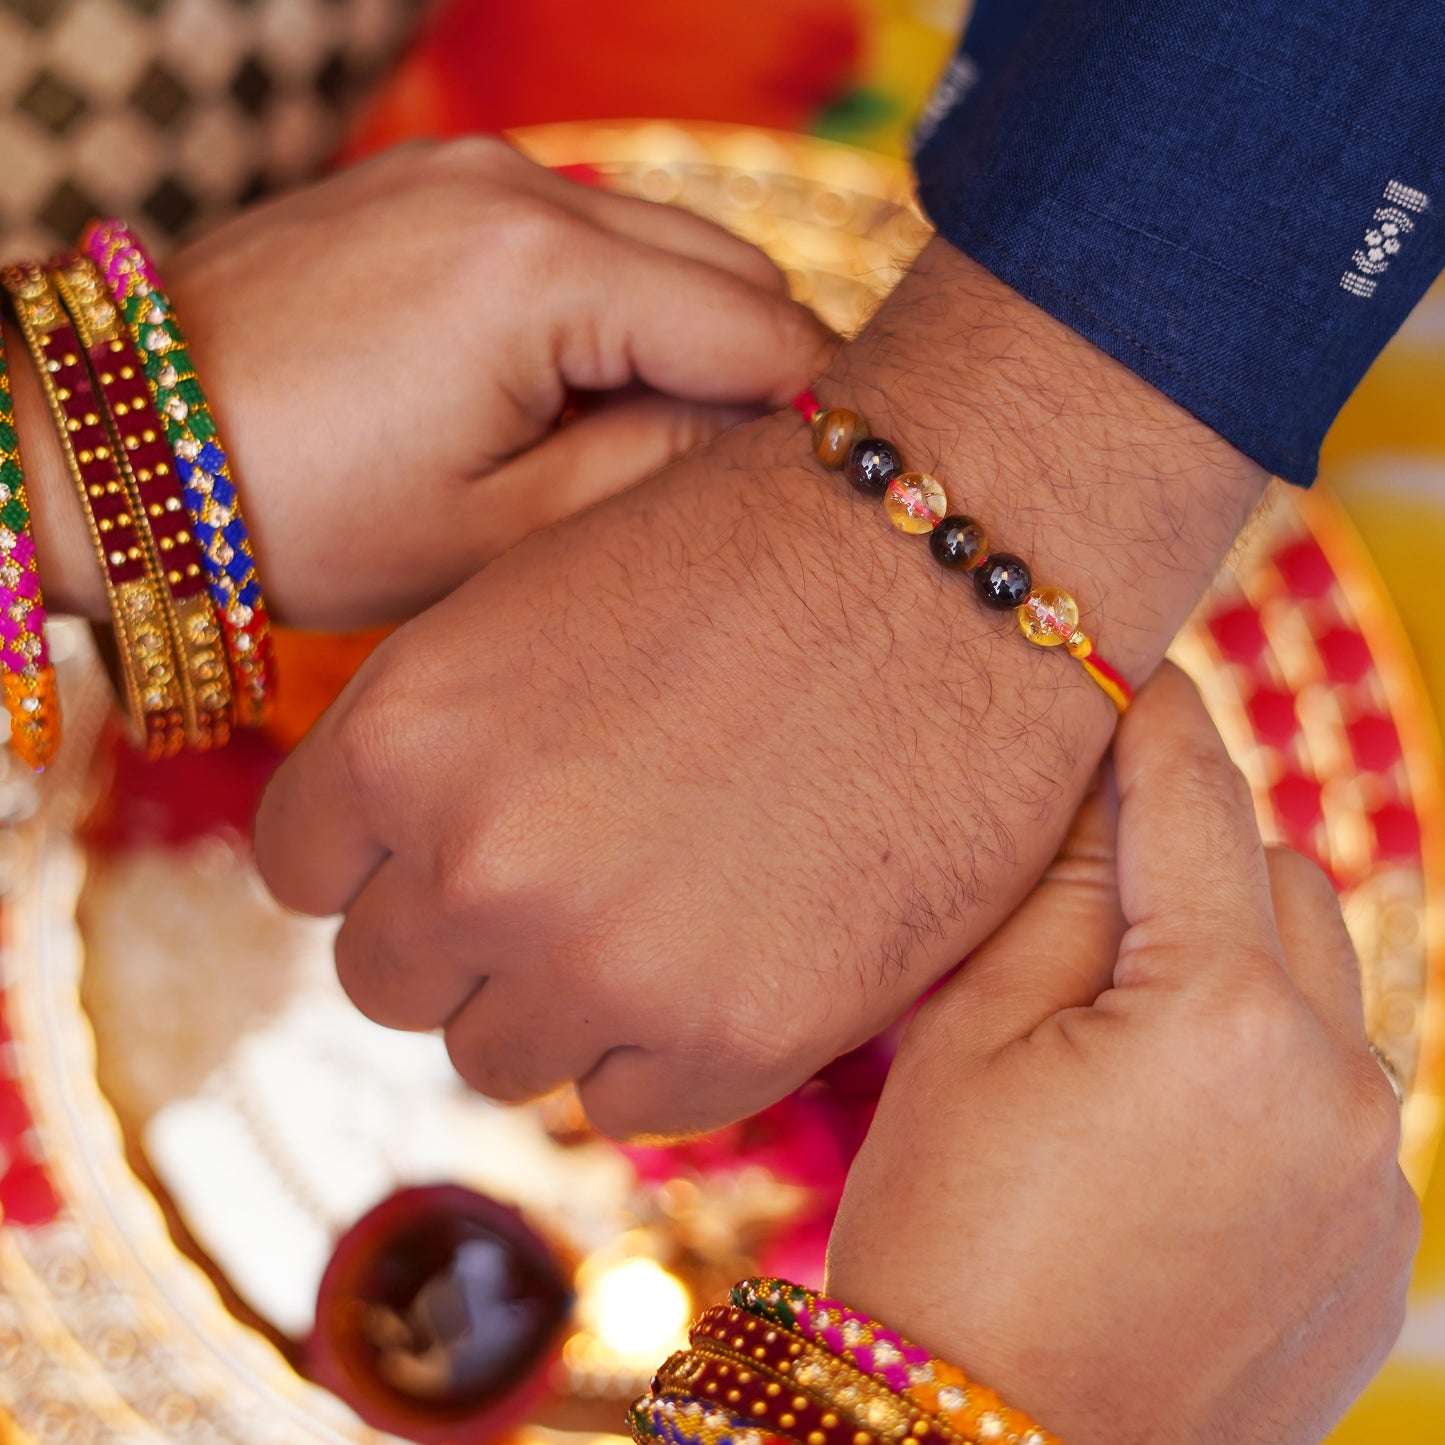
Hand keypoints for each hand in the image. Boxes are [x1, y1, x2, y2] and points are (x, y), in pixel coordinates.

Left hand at [12, 137, 826, 626]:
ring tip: (656, 446)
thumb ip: (656, 476)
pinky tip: (584, 388)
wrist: (119, 438)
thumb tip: (761, 440)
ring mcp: (470, 170)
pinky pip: (579, 234)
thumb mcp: (500, 533)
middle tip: (751, 483)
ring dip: (690, 335)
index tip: (823, 492)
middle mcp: (519, 186)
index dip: (813, 413)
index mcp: (544, 272)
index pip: (760, 329)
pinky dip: (614, 305)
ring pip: (660, 244)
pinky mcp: (433, 183)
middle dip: (762, 369)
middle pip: (728, 269)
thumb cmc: (297, 509)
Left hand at [256, 240, 1267, 1137]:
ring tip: (664, 913)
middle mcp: (482, 866)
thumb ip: (449, 750)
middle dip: (465, 939)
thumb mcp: (542, 606)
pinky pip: (629, 1101)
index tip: (451, 850)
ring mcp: (607, 966)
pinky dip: (662, 1046)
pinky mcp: (740, 1037)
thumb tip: (421, 863)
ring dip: (562, 1002)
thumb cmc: (765, 545)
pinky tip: (732, 952)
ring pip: (502, 1056)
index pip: (306, 871)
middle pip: (393, 981)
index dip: (381, 861)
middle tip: (574, 881)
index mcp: (409, 733)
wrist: (964, 554)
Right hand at [826, 665, 1417, 1444]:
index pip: (1198, 805)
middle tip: (1097, 862)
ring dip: (1240, 950)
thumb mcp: (971, 1039)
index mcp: (1224, 1016)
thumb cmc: (950, 1240)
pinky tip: (1169, 1113)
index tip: (1136, 670)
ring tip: (1127, 999)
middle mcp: (1337, 1084)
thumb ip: (1061, 894)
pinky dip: (1267, 1057)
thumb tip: (1110, 796)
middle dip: (1197, 844)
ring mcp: (1372, 1174)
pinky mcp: (1372, 1244)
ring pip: (1323, 981)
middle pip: (1282, 877)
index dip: (1160, 721)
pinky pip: (1336, 1088)